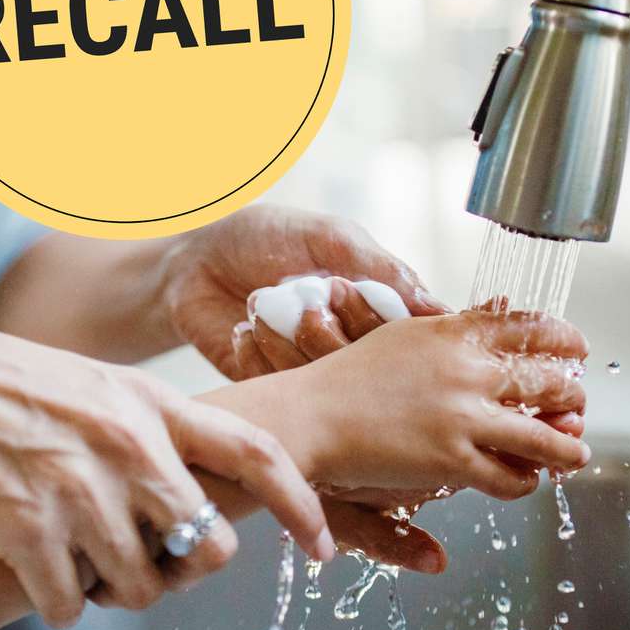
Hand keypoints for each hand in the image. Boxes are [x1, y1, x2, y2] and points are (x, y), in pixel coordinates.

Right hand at [0, 307, 333, 627]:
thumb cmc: (4, 382)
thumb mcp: (98, 388)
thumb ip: (150, 431)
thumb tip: (191, 496)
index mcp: (154, 402)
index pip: (257, 453)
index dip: (301, 503)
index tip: (323, 545)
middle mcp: (130, 443)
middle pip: (207, 544)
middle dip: (184, 570)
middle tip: (147, 564)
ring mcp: (79, 484)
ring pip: (142, 584)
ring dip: (115, 591)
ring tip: (82, 562)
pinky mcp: (24, 523)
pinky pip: (71, 603)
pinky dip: (61, 603)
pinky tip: (40, 576)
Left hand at [161, 205, 447, 378]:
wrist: (193, 260)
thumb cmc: (266, 238)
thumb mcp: (329, 237)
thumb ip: (381, 267)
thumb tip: (436, 308)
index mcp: (376, 310)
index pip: (410, 339)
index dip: (386, 326)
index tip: (348, 293)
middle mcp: (350, 346)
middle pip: (371, 371)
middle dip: (333, 332)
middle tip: (308, 298)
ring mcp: (311, 373)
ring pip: (323, 383)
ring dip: (288, 339)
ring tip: (262, 301)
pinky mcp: (272, 392)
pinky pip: (280, 391)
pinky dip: (259, 356)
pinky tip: (244, 328)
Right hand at [218, 310, 590, 501]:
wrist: (312, 414)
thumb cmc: (352, 374)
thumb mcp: (409, 332)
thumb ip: (456, 326)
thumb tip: (501, 310)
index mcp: (455, 332)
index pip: (529, 327)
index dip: (563, 337)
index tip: (578, 346)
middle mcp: (466, 370)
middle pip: (546, 380)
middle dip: (573, 394)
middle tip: (580, 400)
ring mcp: (461, 416)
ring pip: (541, 435)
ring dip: (567, 446)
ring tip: (577, 451)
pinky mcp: (451, 460)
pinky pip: (508, 476)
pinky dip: (526, 480)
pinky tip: (528, 479)